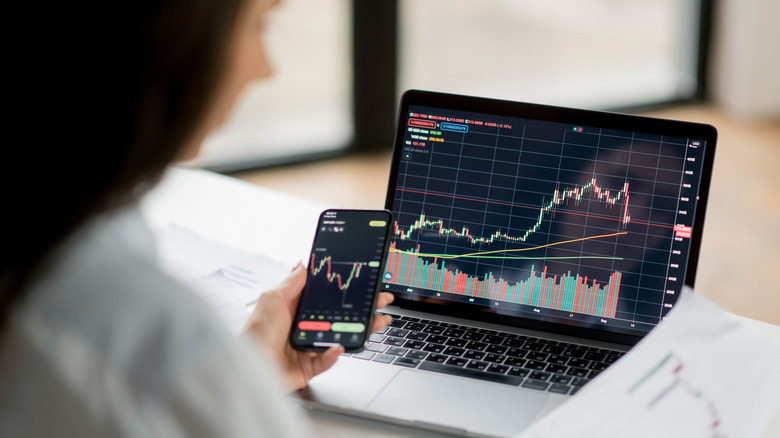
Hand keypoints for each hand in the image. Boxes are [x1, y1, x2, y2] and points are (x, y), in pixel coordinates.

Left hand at [242, 262, 393, 390]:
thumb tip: (304, 263)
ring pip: (341, 336)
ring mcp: (309, 345)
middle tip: (382, 301)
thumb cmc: (254, 332)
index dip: (347, 288)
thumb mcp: (272, 298)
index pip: (328, 295)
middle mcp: (306, 325)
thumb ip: (292, 282)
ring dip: (361, 330)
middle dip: (364, 308)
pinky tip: (338, 347)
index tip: (365, 283)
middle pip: (341, 315)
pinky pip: (328, 360)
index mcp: (297, 307)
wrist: (247, 365)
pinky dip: (334, 355)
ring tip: (376, 322)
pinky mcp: (309, 366)